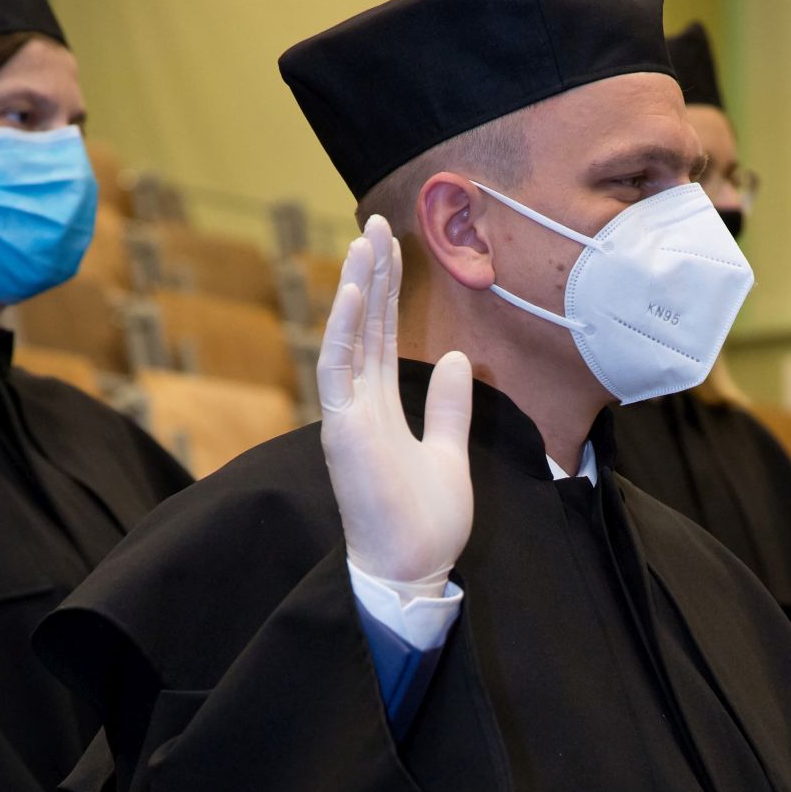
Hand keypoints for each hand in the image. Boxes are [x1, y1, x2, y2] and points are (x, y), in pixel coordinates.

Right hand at [318, 213, 473, 583]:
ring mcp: (347, 416)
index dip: (385, 292)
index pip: (380, 337)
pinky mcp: (342, 430)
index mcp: (381, 409)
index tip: (394, 247)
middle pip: (363, 327)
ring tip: (365, 240)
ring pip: (347, 337)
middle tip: (378, 223)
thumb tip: (452, 356)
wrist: (415, 568)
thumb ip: (448, 407)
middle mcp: (359, 406)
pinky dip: (343, 327)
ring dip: (355, 288)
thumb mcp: (449, 452)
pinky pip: (337, 368)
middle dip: (370, 274)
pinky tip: (352, 289)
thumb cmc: (426, 523)